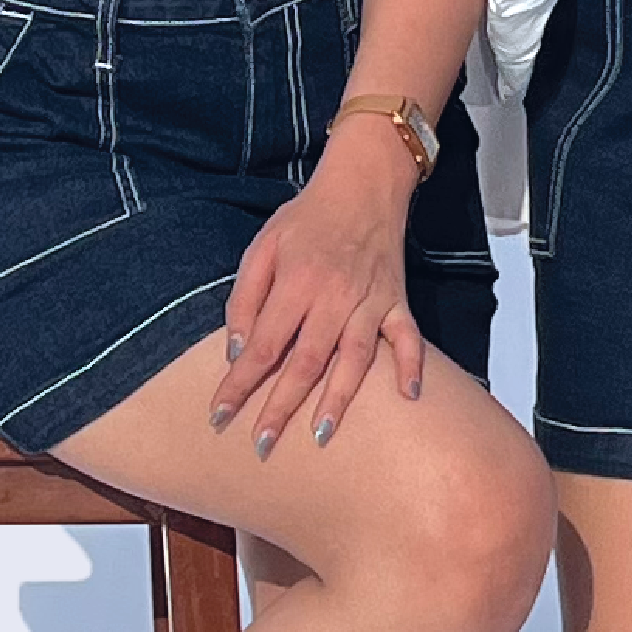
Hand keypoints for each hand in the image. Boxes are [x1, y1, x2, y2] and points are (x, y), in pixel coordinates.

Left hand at [209, 117, 426, 459]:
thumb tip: (237, 351)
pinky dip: (411, 366)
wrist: (363, 184)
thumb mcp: (262, 247)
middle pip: (305, 362)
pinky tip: (408, 396)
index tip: (219, 416)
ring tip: (320, 436)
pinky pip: (408, 338)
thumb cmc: (305, 218)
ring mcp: (370, 300)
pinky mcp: (397, 300)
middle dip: (281, 407)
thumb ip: (245, 298)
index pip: (262, 345)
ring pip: (354, 359)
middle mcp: (333, 296)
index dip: (239, 383)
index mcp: (295, 283)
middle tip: (262, 447)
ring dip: (337, 399)